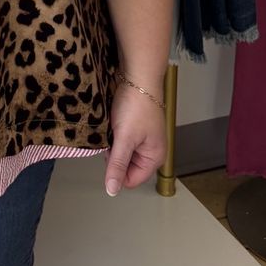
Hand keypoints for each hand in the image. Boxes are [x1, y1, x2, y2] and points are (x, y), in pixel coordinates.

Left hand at [104, 81, 166, 196]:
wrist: (138, 76)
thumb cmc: (137, 105)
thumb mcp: (124, 138)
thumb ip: (117, 165)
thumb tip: (112, 190)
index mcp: (154, 158)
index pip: (131, 180)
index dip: (116, 170)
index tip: (111, 152)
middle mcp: (151, 151)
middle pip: (126, 166)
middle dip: (115, 154)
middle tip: (113, 136)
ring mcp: (144, 138)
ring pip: (122, 151)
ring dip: (114, 142)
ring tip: (115, 126)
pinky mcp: (136, 127)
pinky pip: (121, 138)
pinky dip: (115, 132)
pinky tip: (114, 121)